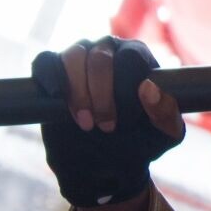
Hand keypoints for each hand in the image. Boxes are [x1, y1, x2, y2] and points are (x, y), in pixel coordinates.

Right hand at [31, 37, 183, 206]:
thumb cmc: (139, 141)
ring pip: (73, 57)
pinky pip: (45, 61)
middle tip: (106, 127)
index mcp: (139, 57)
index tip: (127, 120)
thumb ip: (165, 113)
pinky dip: (50, 75)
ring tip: (85, 123)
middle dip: (101, 95)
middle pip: (101, 58)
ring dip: (78, 92)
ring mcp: (79, 56)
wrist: (103, 162)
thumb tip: (148, 88)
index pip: (131, 58)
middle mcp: (109, 48)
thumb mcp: (164, 134)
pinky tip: (57, 96)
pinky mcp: (53, 70)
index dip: (126, 89)